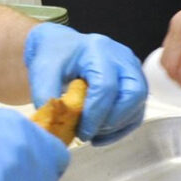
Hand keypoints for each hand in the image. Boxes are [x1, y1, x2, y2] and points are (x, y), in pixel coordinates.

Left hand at [22, 23, 146, 143]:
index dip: (95, 115)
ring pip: (139, 104)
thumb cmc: (53, 56)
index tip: (81, 132)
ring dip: (117, 126)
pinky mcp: (135, 81)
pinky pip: (138, 109)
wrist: (61, 46)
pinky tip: (101, 134)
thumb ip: (46, 94)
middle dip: (112, 121)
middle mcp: (121, 56)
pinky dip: (122, 127)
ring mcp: (132, 68)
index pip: (106, 86)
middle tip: (89, 133)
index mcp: (97, 49)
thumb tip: (53, 122)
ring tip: (93, 134)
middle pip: (133, 94)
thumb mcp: (42, 71)